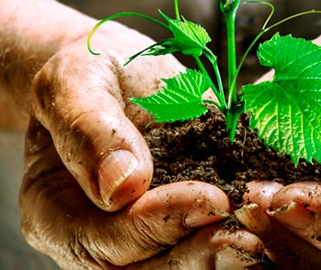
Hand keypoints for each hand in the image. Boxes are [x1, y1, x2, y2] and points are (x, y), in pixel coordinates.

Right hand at [19, 23, 253, 266]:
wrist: (111, 73)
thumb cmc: (86, 71)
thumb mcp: (75, 80)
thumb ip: (88, 127)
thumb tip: (121, 185)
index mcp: (53, 210)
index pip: (102, 239)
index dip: (156, 224)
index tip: (210, 198)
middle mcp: (93, 239)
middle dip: (196, 256)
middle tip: (248, 237)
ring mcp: (136, 239)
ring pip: (173, 269)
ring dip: (220, 258)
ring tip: (263, 238)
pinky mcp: (176, 225)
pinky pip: (200, 244)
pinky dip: (233, 239)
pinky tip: (267, 227)